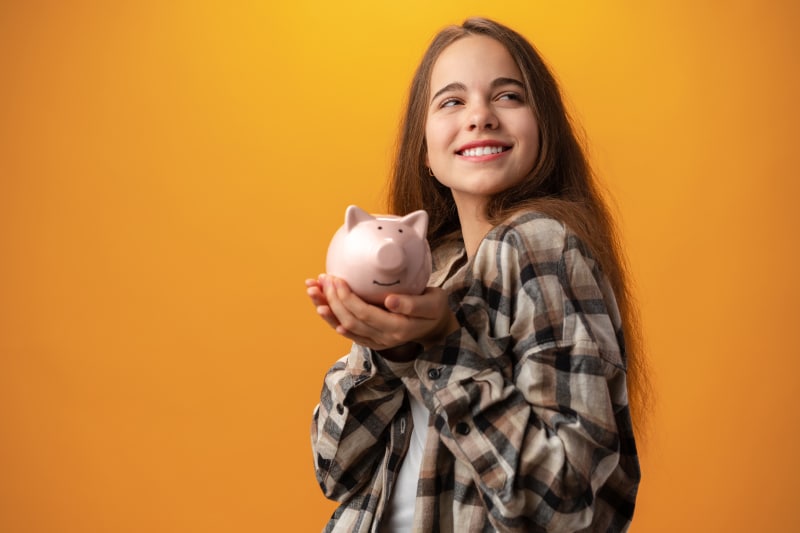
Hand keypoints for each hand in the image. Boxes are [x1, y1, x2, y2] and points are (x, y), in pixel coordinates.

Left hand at [305, 274, 458, 351]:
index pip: (365, 314)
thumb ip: (412, 304)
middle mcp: (384, 339)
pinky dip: (332, 319)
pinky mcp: (371, 340)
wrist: (435, 327)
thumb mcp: (432, 303)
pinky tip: (321, 308)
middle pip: (350, 320)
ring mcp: (376, 342)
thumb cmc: (434, 308)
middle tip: (322, 279)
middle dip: (332, 299)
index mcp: (398, 329)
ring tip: (312, 291)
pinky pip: (347, 331)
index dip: (347, 298)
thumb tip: (389, 301)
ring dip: (326, 309)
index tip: (335, 279)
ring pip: (345, 327)